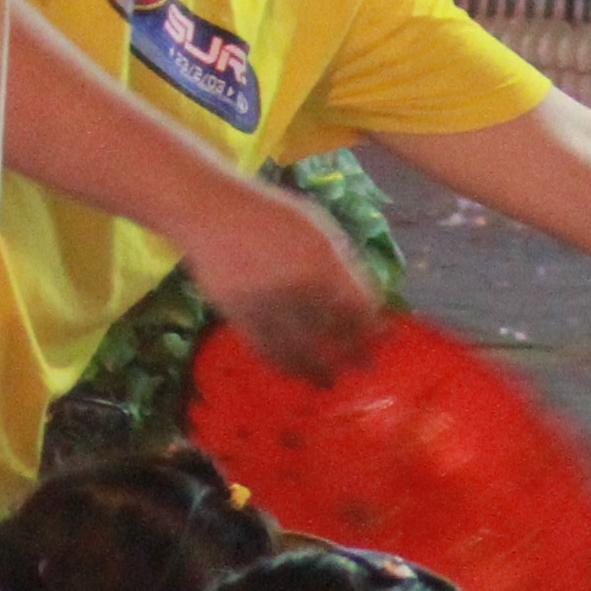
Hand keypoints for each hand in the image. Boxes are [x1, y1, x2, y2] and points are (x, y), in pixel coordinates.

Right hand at [184, 177, 381, 381]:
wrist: (210, 210)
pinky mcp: (238, 314)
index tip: (381, 340)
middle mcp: (299, 284)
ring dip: (318, 370)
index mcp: (323, 261)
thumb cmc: (269, 214)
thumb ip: (340, 262)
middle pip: (335, 332)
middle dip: (353, 355)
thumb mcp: (316, 228)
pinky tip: (292, 371)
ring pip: (301, 349)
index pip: (360, 306)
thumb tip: (362, 298)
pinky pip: (265, 349)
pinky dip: (282, 364)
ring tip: (327, 381)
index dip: (373, 328)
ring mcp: (267, 301)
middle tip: (363, 369)